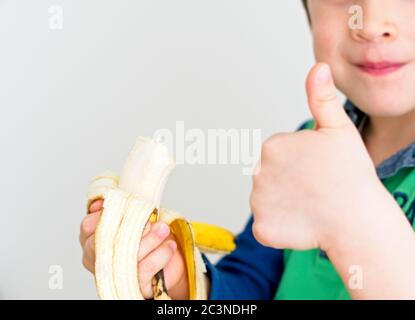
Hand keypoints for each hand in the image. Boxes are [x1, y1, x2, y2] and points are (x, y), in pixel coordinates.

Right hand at [79, 199, 188, 298]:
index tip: (127, 205)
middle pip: (100, 242)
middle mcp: (97, 259)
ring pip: (124, 254)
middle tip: (149, 219)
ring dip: (149, 239)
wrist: (169, 262)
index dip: (107, 213)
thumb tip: (107, 200)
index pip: (88, 225)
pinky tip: (169, 246)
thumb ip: (122, 206)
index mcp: (92, 239)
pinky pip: (144, 268)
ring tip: (163, 229)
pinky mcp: (132, 285)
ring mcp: (113, 273)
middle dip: (128, 227)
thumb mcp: (135, 216)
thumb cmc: (149, 236)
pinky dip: (160, 254)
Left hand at [250, 63, 385, 251]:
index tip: (316, 171)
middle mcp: (257, 171)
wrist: (358, 219)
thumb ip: (321, 99)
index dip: (299, 164)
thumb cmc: (351, 174)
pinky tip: (301, 224)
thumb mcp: (338, 129)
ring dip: (284, 204)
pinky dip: (280, 227)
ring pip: (267, 200)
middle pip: (270, 176)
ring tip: (310, 207)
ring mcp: (258, 202)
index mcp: (272, 145)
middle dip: (288, 182)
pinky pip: (266, 226)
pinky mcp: (262, 228)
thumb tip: (318, 68)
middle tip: (314, 190)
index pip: (279, 155)